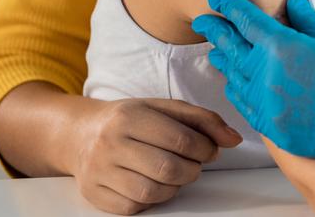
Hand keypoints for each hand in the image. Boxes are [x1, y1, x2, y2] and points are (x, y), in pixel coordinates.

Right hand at [69, 97, 242, 214]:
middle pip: (167, 168)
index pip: (180, 139)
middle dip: (192, 170)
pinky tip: (154, 185)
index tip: (210, 150)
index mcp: (130, 116)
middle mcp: (110, 143)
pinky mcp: (94, 193)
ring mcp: (99, 171)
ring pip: (151, 192)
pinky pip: (133, 207)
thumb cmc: (131, 120)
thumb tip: (234, 139)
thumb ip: (202, 120)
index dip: (205, 149)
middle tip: (193, 165)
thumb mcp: (164, 108)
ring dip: (174, 187)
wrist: (80, 134)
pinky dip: (152, 200)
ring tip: (176, 175)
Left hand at [193, 0, 314, 172]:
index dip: (229, 6)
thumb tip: (291, 2)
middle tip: (202, 21)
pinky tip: (237, 85)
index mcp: (284, 47)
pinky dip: (239, 91)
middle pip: (232, 49)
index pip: (246, 20)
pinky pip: (247, 107)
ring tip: (216, 51)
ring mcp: (269, 107)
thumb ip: (308, 20)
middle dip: (215, 31)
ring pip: (235, 80)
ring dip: (225, 62)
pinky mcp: (277, 131)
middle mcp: (268, 77)